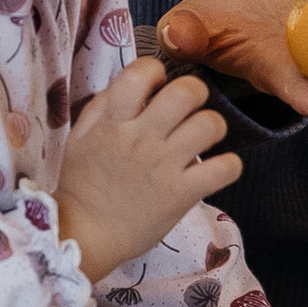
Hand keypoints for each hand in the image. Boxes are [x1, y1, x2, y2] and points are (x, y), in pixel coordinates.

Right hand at [56, 57, 241, 284]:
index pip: (142, 72)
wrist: (85, 236)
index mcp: (114, 121)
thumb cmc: (81, 184)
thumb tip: (132, 85)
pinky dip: (228, 165)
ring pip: (211, 125)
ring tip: (202, 139)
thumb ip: (102, 107)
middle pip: (187, 91)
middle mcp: (143, 138)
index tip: (155, 87)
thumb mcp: (79, 138)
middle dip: (194, 92)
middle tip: (188, 110)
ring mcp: (166, 166)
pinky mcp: (184, 194)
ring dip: (213, 126)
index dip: (155, 71)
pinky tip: (214, 169)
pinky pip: (225, 168)